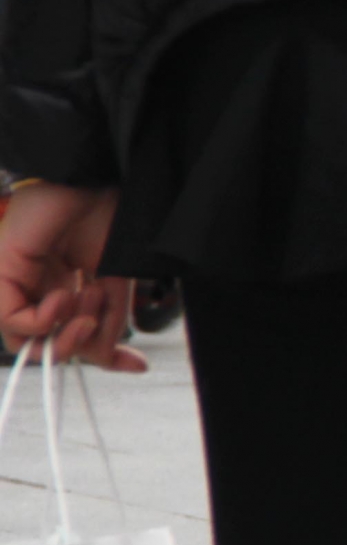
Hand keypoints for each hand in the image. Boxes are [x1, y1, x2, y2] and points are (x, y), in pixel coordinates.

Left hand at [0, 184, 142, 373]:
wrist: (90, 181)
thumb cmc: (103, 216)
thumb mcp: (116, 279)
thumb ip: (109, 318)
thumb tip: (105, 355)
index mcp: (63, 286)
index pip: (72, 336)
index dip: (103, 356)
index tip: (136, 363)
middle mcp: (36, 289)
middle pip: (46, 345)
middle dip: (78, 347)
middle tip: (98, 324)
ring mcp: (16, 284)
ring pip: (23, 342)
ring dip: (63, 336)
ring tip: (85, 306)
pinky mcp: (2, 276)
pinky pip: (14, 322)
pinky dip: (45, 320)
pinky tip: (65, 296)